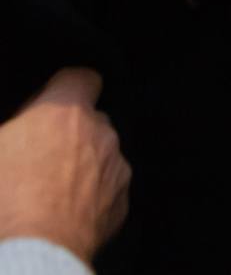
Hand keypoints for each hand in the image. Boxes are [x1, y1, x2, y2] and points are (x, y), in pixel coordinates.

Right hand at [0, 68, 130, 261]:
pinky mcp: (121, 202)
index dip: (65, 88)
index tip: (47, 104)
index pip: (81, 78)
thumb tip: (11, 136)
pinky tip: (62, 211)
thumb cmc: (4, 198)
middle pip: (90, 120)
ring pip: (101, 156)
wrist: (31, 249)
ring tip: (45, 190)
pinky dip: (90, 196)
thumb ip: (9, 130)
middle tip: (35, 157)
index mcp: (64, 111)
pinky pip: (107, 190)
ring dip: (81, 166)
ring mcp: (116, 168)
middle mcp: (100, 133)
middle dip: (69, 134)